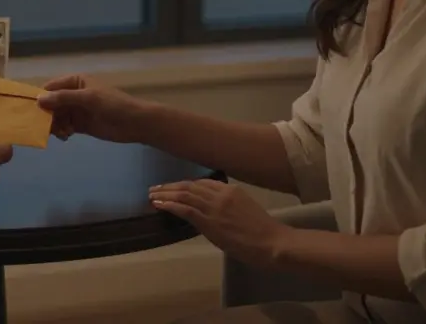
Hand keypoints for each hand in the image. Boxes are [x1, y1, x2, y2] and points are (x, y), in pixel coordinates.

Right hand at [36, 75, 150, 142]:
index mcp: (75, 81)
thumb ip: (63, 98)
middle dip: (47, 115)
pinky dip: (62, 131)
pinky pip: (64, 127)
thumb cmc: (113, 105)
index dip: (40, 97)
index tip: (30, 110)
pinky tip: (66, 136)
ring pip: (56, 117)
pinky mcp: (80, 124)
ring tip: (62, 133)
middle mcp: (73, 94)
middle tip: (45, 127)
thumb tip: (39, 100)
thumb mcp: (88, 98)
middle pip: (51, 104)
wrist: (134, 123)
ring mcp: (76, 110)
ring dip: (55, 125)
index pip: (50, 87)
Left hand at [149, 179, 288, 268]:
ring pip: (184, 194)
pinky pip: (184, 208)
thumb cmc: (264, 233)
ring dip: (166, 194)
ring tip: (152, 195)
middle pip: (190, 186)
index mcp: (231, 190)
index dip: (186, 185)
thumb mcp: (246, 211)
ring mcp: (214, 206)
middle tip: (156, 188)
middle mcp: (221, 194)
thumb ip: (228, 207)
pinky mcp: (209, 220)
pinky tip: (158, 204)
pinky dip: (169, 204)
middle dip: (171, 186)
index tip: (175, 187)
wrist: (272, 242)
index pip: (203, 183)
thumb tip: (212, 212)